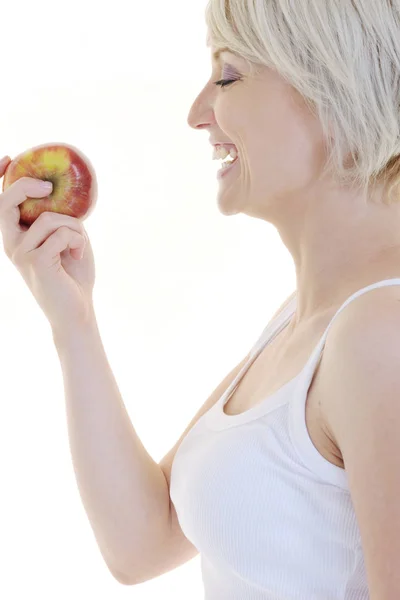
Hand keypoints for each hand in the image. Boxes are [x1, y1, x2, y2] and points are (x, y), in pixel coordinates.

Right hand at [0, 157, 96, 329]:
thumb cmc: (72, 276)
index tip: (9, 158)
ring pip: (50, 218)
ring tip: (79, 245)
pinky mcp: (36, 261)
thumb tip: (63, 196)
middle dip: (27, 186)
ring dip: (74, 228)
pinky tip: (78, 255)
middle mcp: (11, 244)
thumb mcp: (66, 240)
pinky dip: (77, 240)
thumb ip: (60, 219)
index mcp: (16, 237)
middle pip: (7, 201)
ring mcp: (21, 253)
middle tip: (49, 187)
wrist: (76, 311)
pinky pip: (62, 234)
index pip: (0, 203)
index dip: (1, 178)